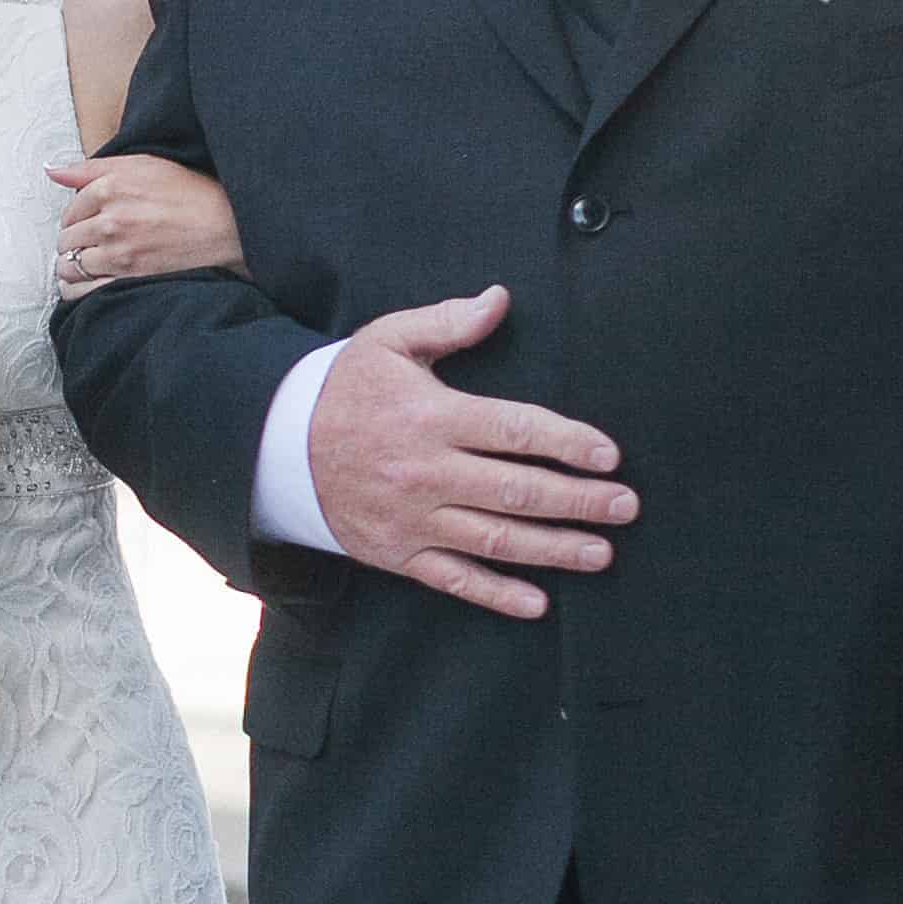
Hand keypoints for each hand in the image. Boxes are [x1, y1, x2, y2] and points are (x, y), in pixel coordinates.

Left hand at [50, 153, 244, 288]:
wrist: (226, 227)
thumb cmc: (189, 192)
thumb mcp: (142, 165)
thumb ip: (91, 168)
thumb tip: (52, 170)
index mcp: (111, 188)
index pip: (70, 210)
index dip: (77, 218)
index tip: (89, 222)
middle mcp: (110, 221)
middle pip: (66, 239)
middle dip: (73, 243)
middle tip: (90, 244)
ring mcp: (119, 254)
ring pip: (69, 267)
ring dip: (72, 268)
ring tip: (87, 265)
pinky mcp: (128, 280)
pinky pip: (82, 292)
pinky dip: (78, 290)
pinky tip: (86, 284)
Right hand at [308, 288, 637, 621]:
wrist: (277, 448)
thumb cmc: (344, 389)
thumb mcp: (387, 340)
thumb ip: (447, 322)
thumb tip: (501, 300)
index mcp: (431, 417)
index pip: (514, 431)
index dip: (567, 443)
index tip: (609, 455)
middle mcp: (426, 473)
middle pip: (517, 491)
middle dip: (579, 501)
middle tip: (626, 506)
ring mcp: (412, 519)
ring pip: (495, 540)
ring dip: (553, 549)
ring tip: (601, 552)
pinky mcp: (397, 554)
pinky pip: (454, 580)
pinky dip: (496, 595)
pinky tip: (538, 603)